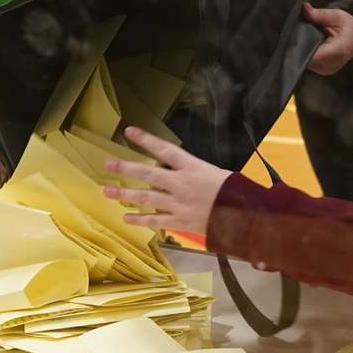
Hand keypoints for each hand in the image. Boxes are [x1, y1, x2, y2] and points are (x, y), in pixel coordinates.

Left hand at [101, 127, 229, 236]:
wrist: (245, 215)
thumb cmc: (233, 191)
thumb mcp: (214, 172)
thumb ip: (191, 171)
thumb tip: (172, 169)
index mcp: (192, 167)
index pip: (164, 149)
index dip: (146, 140)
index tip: (129, 131)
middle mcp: (181, 183)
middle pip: (148, 173)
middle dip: (126, 168)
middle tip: (108, 165)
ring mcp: (179, 204)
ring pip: (146, 198)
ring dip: (125, 194)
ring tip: (108, 191)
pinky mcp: (180, 221)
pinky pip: (156, 220)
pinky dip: (141, 220)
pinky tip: (127, 218)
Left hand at [303, 2, 352, 75]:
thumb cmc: (351, 28)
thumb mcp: (336, 16)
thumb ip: (319, 14)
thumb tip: (304, 9)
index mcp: (334, 52)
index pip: (308, 54)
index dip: (299, 44)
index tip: (296, 34)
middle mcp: (328, 65)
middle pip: (304, 58)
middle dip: (300, 45)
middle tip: (303, 32)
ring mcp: (325, 70)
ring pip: (305, 61)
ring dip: (304, 50)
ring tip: (309, 38)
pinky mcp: (322, 71)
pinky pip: (310, 63)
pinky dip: (308, 54)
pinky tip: (312, 45)